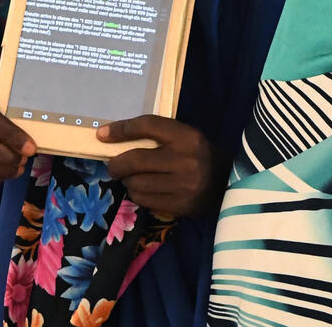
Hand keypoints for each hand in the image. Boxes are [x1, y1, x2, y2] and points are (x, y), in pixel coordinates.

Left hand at [102, 116, 229, 219]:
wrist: (229, 183)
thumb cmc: (199, 156)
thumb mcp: (185, 138)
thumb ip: (158, 137)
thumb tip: (114, 137)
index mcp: (187, 137)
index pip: (148, 126)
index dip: (122, 129)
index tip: (102, 134)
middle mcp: (186, 160)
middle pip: (136, 159)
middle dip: (117, 164)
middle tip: (114, 166)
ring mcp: (184, 185)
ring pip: (137, 183)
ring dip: (129, 182)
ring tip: (135, 179)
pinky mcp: (181, 205)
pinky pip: (145, 200)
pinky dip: (138, 195)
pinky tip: (146, 191)